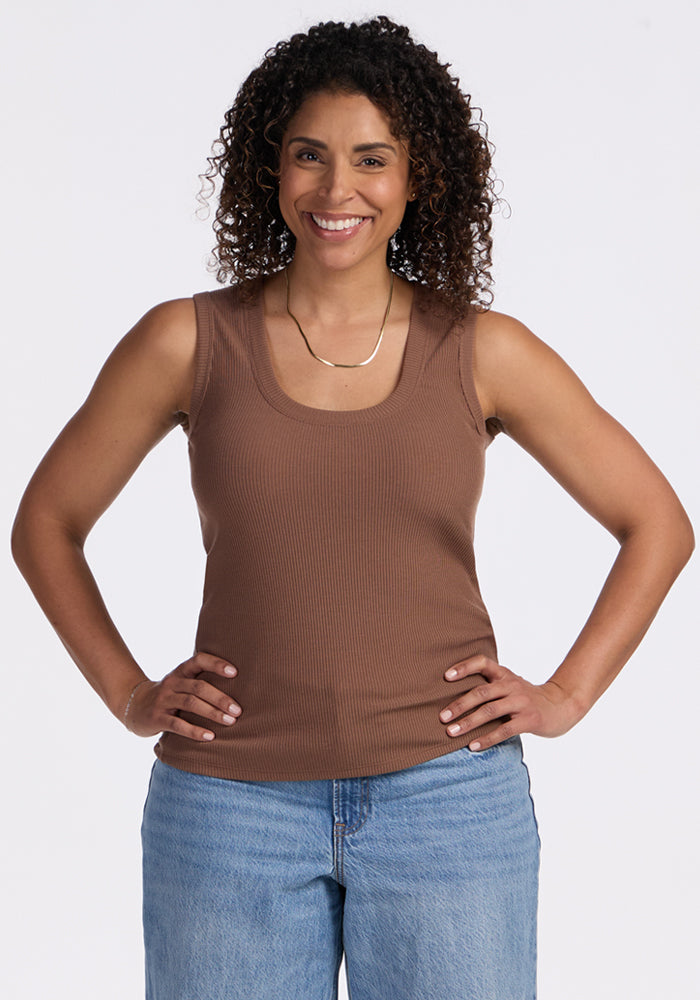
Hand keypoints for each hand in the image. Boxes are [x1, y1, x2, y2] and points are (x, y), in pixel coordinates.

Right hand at [123, 652, 241, 741]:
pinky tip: (210, 737)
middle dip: (221, 698)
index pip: (199, 660)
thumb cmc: (170, 695)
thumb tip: (241, 686)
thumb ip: (202, 682)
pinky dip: (195, 731)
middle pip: (199, 687)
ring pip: (190, 704)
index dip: (216, 664)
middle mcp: (172, 683)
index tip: (235, 673)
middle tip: (238, 710)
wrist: (134, 706)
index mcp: (181, 671)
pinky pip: (178, 724)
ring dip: (212, 713)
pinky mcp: (157, 718)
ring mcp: (163, 700)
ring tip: (230, 722)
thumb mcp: (182, 683)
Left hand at [439, 654, 582, 750]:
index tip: (446, 677)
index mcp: (504, 675)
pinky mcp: (529, 719)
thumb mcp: (510, 685)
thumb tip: (455, 697)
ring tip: (451, 732)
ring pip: (490, 711)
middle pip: (481, 692)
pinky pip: (504, 730)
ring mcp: (521, 702)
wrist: (561, 706)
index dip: (464, 667)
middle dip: (459, 704)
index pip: (482, 663)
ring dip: (468, 723)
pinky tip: (473, 746)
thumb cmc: (527, 698)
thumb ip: (490, 686)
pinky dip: (487, 738)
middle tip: (442, 717)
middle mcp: (511, 685)